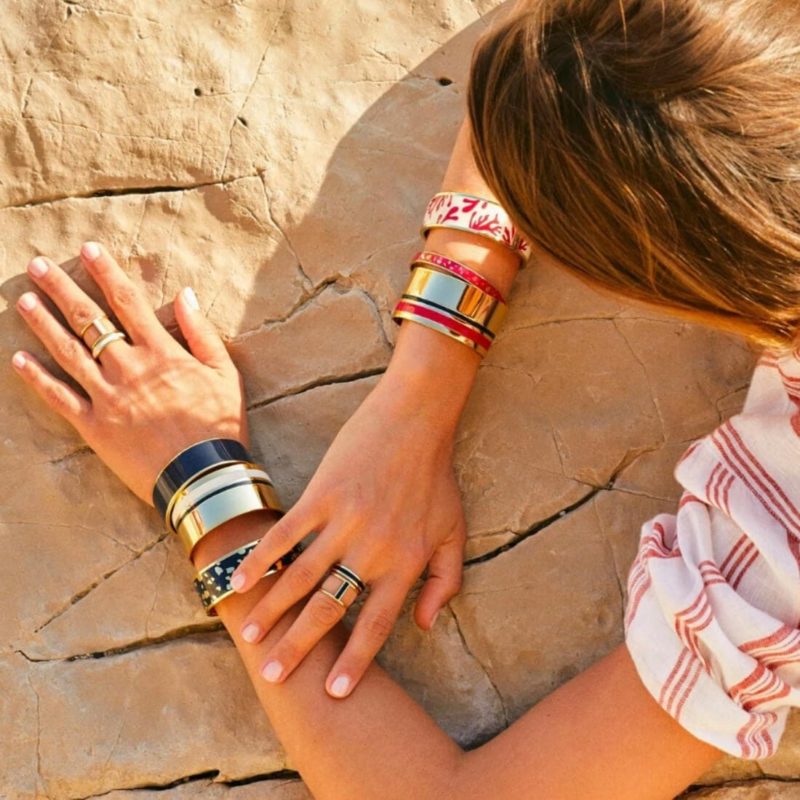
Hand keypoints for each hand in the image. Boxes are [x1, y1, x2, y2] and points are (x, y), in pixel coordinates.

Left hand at [12, 242, 246, 503]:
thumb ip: (201, 332)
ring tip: (23, 300)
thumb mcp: (225, 373)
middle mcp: (128, 367)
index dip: (106, 272)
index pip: (127, 301)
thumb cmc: (220, 424)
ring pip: (68, 352)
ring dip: (43, 324)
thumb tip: (185, 294)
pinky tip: (18, 359)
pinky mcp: (95, 427)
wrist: (204, 475)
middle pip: (89, 320)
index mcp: (161, 352)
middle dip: (62, 289)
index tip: (88, 249)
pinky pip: (60, 398)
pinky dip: (37, 378)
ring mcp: (108, 397)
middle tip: (37, 266)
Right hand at [229, 375, 466, 698]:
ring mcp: (344, 521)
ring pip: (301, 576)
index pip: (376, 623)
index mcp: (405, 563)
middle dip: (300, 646)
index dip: (355, 660)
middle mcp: (372, 549)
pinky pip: (286, 533)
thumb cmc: (436, 478)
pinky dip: (263, 557)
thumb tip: (425, 626)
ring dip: (273, 608)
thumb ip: (444, 582)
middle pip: (330, 608)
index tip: (334, 692)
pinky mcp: (322, 494)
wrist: (416, 421)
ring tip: (250, 634)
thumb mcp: (454, 532)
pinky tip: (243, 578)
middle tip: (274, 674)